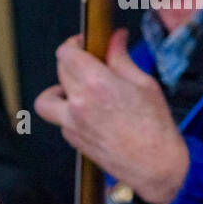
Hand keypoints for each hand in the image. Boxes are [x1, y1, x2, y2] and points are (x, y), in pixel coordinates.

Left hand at [34, 29, 189, 203]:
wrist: (155, 165)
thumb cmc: (155, 127)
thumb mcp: (144, 84)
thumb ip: (122, 59)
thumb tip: (115, 38)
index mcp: (96, 84)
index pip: (66, 54)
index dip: (73, 44)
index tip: (84, 42)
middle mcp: (77, 103)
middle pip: (59, 71)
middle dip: (73, 62)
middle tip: (91, 64)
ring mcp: (70, 123)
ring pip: (47, 99)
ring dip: (58, 91)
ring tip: (79, 90)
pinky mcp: (71, 139)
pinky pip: (60, 119)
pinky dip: (69, 112)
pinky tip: (91, 112)